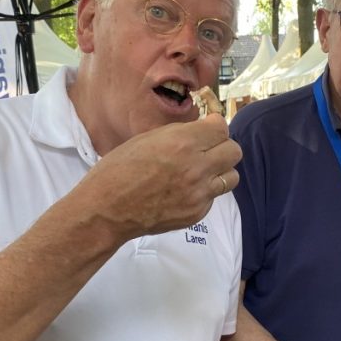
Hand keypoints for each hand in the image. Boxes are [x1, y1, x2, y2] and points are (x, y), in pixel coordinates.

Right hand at [81, 115, 240, 241]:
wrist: (106, 210)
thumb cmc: (118, 169)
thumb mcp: (147, 139)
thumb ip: (179, 134)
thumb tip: (201, 131)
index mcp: (182, 143)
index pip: (221, 128)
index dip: (214, 126)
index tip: (207, 128)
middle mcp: (197, 168)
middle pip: (234, 151)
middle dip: (222, 146)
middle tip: (207, 149)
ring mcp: (199, 194)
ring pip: (232, 176)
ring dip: (220, 170)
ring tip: (202, 171)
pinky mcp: (197, 213)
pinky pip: (213, 197)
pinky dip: (204, 192)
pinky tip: (183, 191)